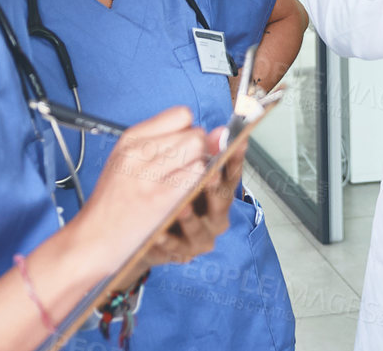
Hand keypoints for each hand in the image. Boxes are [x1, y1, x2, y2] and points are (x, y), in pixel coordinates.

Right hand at [81, 107, 215, 267]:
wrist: (92, 239)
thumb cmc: (115, 200)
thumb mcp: (129, 160)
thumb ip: (168, 142)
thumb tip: (220, 132)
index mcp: (130, 139)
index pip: (181, 114)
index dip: (188, 131)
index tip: (182, 149)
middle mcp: (138, 152)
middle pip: (195, 133)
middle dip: (200, 151)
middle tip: (185, 171)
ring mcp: (148, 175)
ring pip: (199, 152)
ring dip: (201, 168)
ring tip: (183, 183)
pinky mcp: (160, 199)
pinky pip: (196, 176)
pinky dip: (198, 185)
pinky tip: (184, 197)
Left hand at [144, 127, 238, 264]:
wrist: (144, 232)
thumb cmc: (169, 194)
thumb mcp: (180, 167)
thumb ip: (198, 149)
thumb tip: (215, 131)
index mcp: (218, 188)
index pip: (231, 171)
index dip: (234, 157)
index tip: (238, 142)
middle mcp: (216, 212)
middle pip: (222, 199)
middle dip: (216, 187)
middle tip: (210, 174)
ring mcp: (202, 234)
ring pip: (200, 227)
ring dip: (191, 218)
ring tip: (182, 208)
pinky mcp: (182, 251)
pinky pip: (175, 246)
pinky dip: (168, 240)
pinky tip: (159, 233)